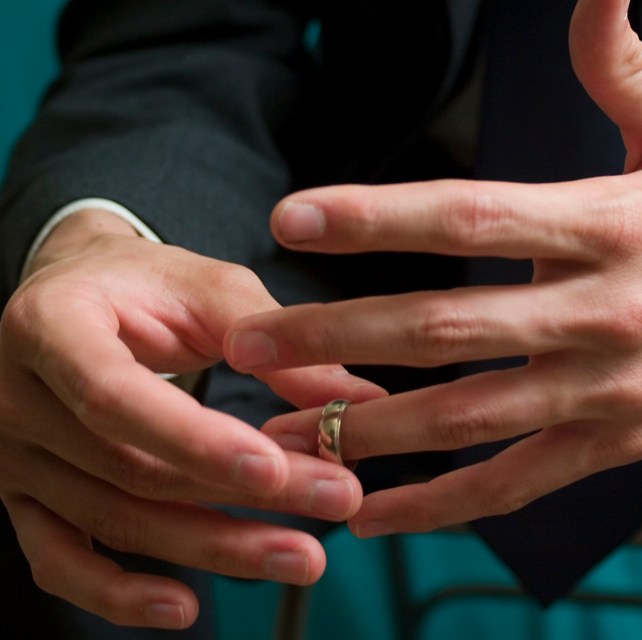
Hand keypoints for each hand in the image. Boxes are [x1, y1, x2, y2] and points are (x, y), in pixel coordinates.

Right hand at [0, 210, 384, 627]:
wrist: (76, 293)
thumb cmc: (145, 284)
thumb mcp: (206, 287)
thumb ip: (273, 339)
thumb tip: (356, 399)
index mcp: (51, 326)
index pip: (115, 396)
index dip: (195, 439)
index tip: (276, 468)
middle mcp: (17, 398)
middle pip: (131, 469)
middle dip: (239, 495)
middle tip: (334, 501)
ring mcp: (14, 456)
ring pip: (115, 521)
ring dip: (213, 547)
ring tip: (300, 555)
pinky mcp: (26, 497)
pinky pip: (60, 562)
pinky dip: (119, 596)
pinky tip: (185, 607)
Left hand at [225, 0, 641, 535]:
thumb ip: (620, 67)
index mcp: (613, 224)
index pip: (478, 216)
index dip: (383, 216)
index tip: (298, 218)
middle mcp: (606, 312)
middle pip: (455, 326)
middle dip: (344, 333)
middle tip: (255, 336)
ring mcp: (610, 389)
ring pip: (475, 414)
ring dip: (375, 426)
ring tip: (290, 429)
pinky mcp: (615, 444)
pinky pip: (517, 482)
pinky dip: (443, 504)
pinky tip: (376, 510)